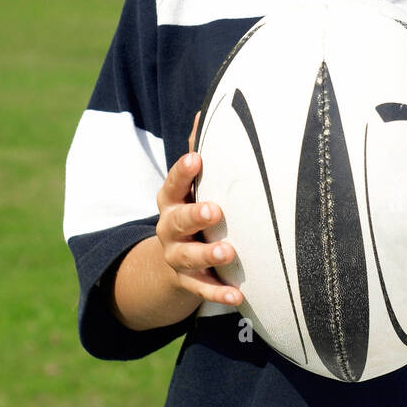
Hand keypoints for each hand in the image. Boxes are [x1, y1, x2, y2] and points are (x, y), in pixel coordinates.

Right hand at [154, 112, 242, 308]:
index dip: (182, 171)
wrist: (168, 263)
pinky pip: (202, 289)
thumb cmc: (190, 209)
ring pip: (188, 257)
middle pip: (177, 221)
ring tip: (228, 252)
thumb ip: (198, 153)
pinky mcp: (187, 282)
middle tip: (215, 210)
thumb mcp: (190, 186)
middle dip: (194, 215)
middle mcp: (169, 228)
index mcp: (171, 200)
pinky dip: (219, 292)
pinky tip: (238, 295)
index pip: (173, 184)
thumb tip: (206, 111)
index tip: (197, 159)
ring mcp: (176, 257)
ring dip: (207, 254)